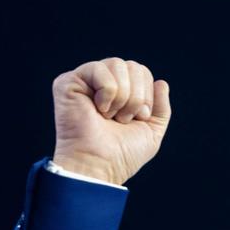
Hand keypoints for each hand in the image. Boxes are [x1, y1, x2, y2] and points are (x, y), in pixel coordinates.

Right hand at [51, 57, 170, 184]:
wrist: (101, 165)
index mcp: (121, 94)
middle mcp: (103, 85)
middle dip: (137, 96)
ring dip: (123, 96)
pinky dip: (107, 91)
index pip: (143, 73)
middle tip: (124, 119)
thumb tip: (161, 82)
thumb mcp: (152, 131)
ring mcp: (85, 82)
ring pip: (118, 64)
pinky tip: (98, 109)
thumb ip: (161, 108)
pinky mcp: (68, 82)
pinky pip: (98, 68)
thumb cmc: (123, 154)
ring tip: (111, 116)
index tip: (138, 119)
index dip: (147, 95)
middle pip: (134, 66)